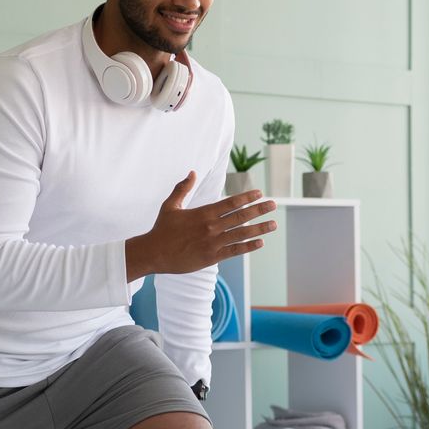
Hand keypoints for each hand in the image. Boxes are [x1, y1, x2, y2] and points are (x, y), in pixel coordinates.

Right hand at [126, 172, 276, 278]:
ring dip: (260, 228)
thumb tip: (192, 172)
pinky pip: (234, 251)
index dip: (247, 197)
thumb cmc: (162, 229)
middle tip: (274, 205)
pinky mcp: (212, 257)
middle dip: (259, 210)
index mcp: (203, 213)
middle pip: (240, 216)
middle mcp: (211, 227)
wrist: (153, 253)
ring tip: (273, 224)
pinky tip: (260, 242)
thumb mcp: (171, 205)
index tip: (260, 193)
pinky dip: (248, 246)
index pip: (230, 203)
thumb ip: (182, 188)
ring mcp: (213, 243)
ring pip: (241, 234)